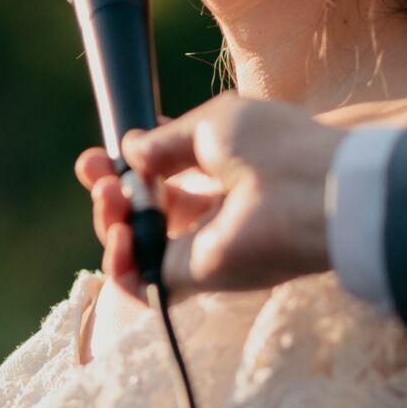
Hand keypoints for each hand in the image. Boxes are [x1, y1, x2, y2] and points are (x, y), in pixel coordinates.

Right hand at [77, 93, 341, 297]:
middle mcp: (204, 212)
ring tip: (109, 196)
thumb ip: (165, 140)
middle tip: (95, 174)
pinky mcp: (191, 280)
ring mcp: (195, 249)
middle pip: (137, 210)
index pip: (157, 175)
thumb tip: (129, 148)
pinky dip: (118, 263)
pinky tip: (120, 233)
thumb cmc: (274, 148)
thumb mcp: (213, 123)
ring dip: (108, 219)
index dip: (124, 166)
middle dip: (107, 189)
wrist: (311, 193)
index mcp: (215, 172)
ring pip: (130, 245)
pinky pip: (138, 284)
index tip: (100, 156)